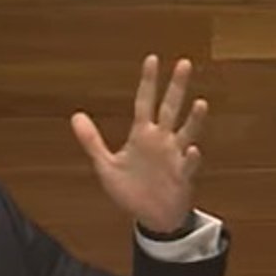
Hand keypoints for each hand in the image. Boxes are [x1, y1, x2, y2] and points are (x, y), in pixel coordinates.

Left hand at [71, 55, 208, 234]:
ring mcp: (174, 157)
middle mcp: (161, 141)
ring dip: (194, 119)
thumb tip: (76, 115)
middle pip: (170, 108)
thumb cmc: (131, 189)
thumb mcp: (106, 164)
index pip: (145, 102)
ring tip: (200, 103)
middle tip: (184, 63)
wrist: (149, 217)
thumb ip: (92, 140)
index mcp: (142, 135)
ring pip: (186, 132)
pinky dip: (191, 158)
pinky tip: (193, 149)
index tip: (153, 59)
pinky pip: (188, 165)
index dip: (148, 81)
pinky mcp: (182, 177)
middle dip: (176, 87)